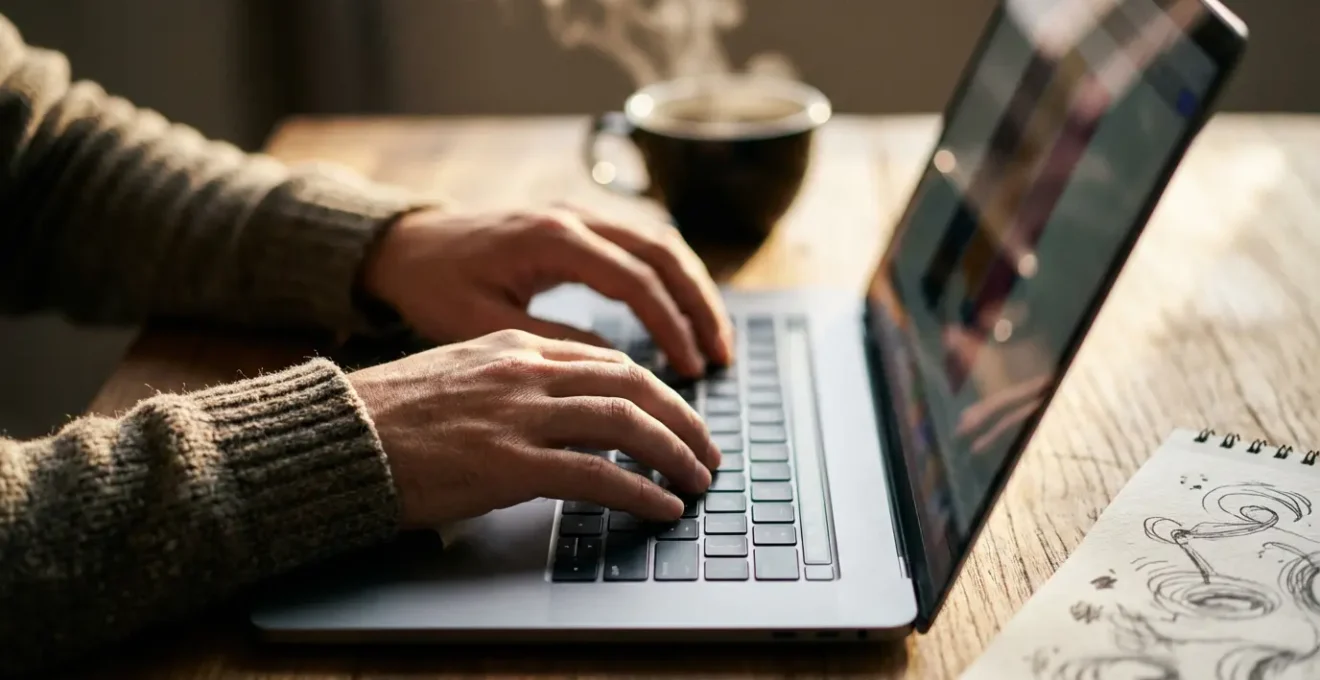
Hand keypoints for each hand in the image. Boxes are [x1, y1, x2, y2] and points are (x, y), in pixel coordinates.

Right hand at [347, 329, 720, 527]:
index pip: (606, 361)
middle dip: (682, 417)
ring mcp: (519, 415)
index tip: (675, 415)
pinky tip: (661, 505)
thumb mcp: (458, 376)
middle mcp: (525, 372)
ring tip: (698, 479)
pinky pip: (598, 475)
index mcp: (513, 346)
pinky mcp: (509, 463)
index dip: (653, 390)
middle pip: (631, 383)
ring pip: (626, 423)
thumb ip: (512, 384)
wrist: (335, 436)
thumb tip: (559, 414)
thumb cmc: (387, 416)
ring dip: (674, 453)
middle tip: (707, 450)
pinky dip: (640, 491)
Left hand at [362, 203, 733, 377]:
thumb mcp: (484, 326)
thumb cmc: (434, 287)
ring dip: (692, 290)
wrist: (404, 245)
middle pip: (663, 252)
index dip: (670, 327)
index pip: (635, 280)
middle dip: (699, 306)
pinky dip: (670, 279)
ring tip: (713, 341)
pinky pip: (641, 245)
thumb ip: (553, 345)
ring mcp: (579, 215)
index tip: (690, 370)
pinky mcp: (579, 225)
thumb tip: (617, 370)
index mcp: (551, 238)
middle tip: (720, 356)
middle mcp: (574, 216)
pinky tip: (682, 315)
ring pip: (660, 243)